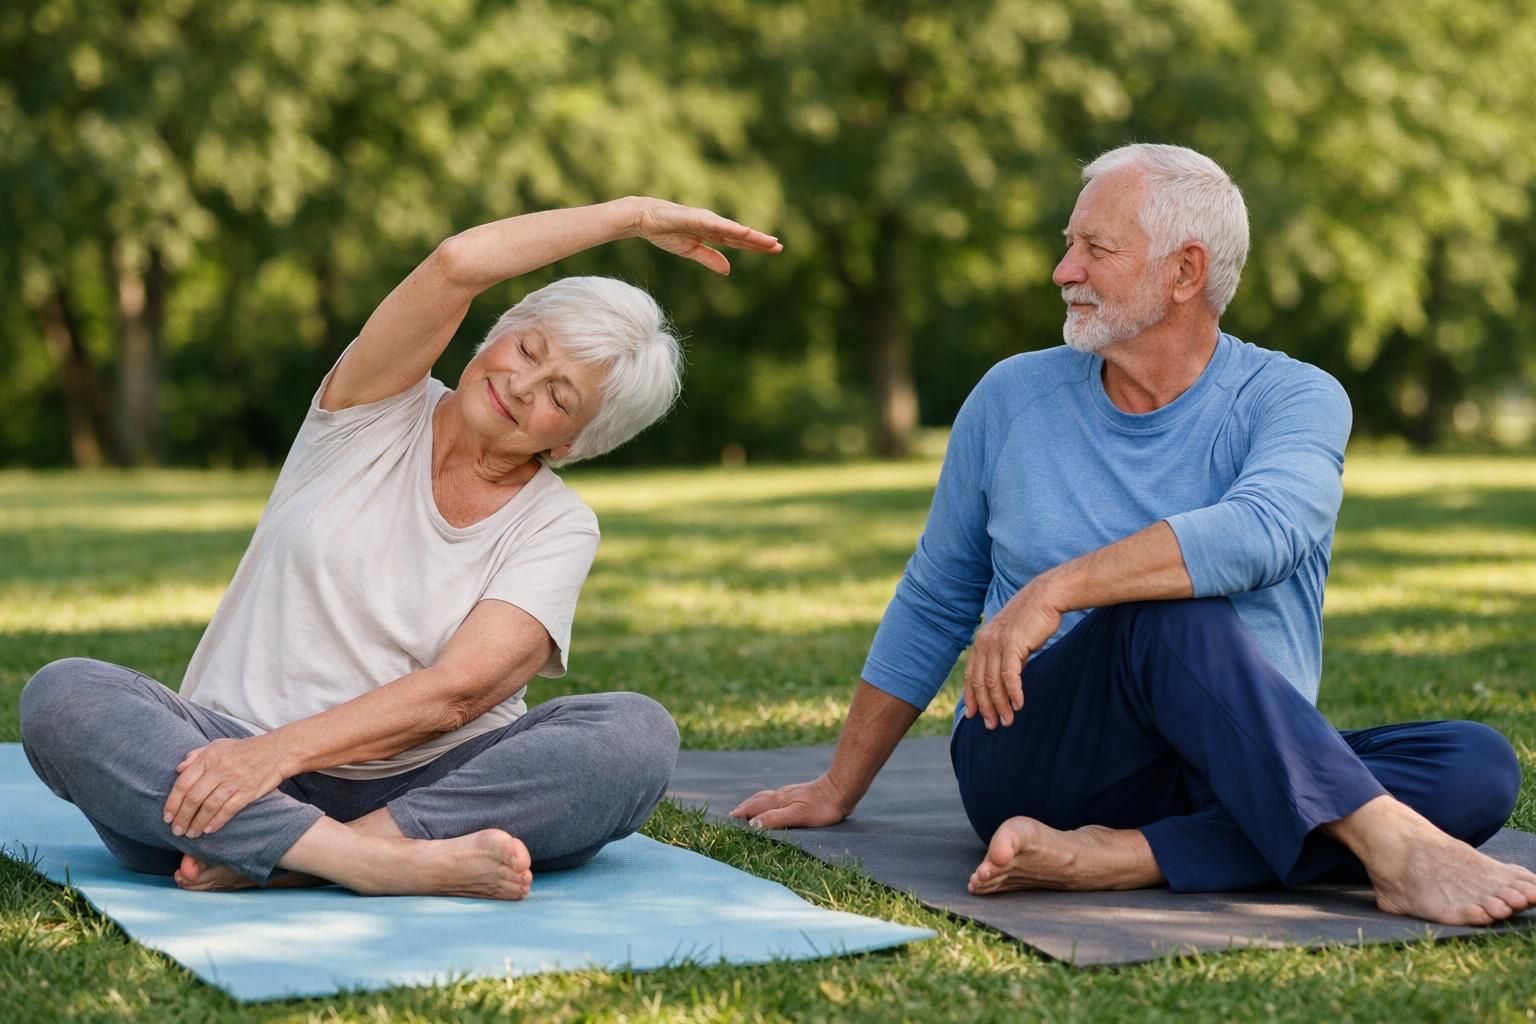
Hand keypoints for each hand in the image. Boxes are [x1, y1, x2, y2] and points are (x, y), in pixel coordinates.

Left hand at [162, 735, 288, 838]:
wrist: (277, 751)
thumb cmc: (245, 749)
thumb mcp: (218, 745)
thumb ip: (197, 755)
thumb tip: (178, 769)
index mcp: (209, 758)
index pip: (183, 783)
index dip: (173, 802)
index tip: (167, 817)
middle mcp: (220, 769)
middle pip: (194, 798)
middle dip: (182, 817)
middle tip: (177, 830)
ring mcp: (235, 781)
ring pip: (209, 806)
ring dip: (197, 823)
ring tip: (191, 834)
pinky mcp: (248, 791)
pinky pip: (228, 809)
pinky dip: (217, 821)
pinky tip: (209, 830)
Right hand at [629, 198, 782, 274]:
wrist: (644, 219)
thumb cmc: (665, 232)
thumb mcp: (691, 250)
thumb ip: (710, 258)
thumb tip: (728, 270)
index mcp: (712, 232)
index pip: (739, 241)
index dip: (756, 246)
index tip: (774, 249)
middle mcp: (713, 224)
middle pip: (741, 236)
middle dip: (760, 241)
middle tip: (780, 247)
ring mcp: (706, 220)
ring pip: (734, 230)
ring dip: (752, 236)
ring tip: (770, 242)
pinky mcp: (696, 218)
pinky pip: (718, 225)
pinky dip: (732, 229)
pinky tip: (746, 233)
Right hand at [729, 773, 852, 829]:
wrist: (841, 789)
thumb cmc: (822, 806)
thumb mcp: (797, 815)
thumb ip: (775, 819)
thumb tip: (752, 825)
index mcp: (776, 801)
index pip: (751, 809)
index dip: (739, 816)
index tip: (727, 823)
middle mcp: (779, 796)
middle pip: (755, 801)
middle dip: (742, 809)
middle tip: (731, 818)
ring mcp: (788, 794)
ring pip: (764, 798)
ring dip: (752, 804)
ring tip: (745, 811)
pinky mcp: (797, 794)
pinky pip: (774, 798)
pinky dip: (765, 802)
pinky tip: (771, 805)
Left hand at [964, 582, 1062, 728]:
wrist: (1045, 597)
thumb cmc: (1032, 619)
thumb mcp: (1012, 639)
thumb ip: (1005, 657)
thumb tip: (1005, 680)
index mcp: (982, 642)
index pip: (970, 675)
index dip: (971, 697)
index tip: (972, 715)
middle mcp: (984, 642)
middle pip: (979, 682)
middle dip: (985, 707)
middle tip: (992, 726)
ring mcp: (997, 643)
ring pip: (993, 682)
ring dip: (1000, 705)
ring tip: (1008, 721)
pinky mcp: (1013, 644)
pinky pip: (1010, 675)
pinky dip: (1013, 692)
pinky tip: (1018, 705)